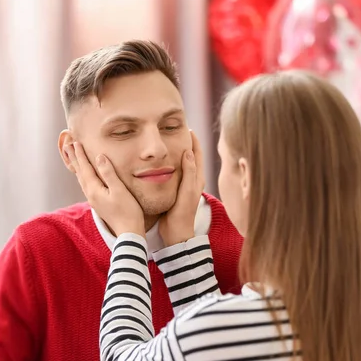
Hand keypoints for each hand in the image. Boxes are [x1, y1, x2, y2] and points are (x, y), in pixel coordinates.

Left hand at [66, 142, 144, 236]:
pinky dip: (83, 176)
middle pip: (80, 173)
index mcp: (94, 189)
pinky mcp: (99, 203)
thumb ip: (108, 173)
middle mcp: (90, 194)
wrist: (129, 232)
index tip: (75, 142)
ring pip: (81, 179)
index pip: (85, 168)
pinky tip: (85, 176)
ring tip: (72, 157)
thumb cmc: (128, 211)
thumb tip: (99, 157)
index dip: (80, 155)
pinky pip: (86, 185)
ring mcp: (94, 200)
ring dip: (77, 167)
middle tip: (66, 145)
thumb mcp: (119, 190)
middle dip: (74, 158)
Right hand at [159, 130, 204, 245]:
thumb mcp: (186, 191)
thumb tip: (189, 151)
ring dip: (178, 152)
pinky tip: (163, 162)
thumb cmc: (182, 213)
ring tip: (169, 142)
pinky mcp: (176, 191)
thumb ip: (188, 172)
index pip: (197, 154)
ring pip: (183, 164)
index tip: (186, 127)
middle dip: (186, 143)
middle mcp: (193, 180)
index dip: (193, 140)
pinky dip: (172, 164)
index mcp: (198, 179)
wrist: (176, 233)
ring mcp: (185, 186)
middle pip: (191, 156)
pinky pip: (176, 172)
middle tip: (177, 131)